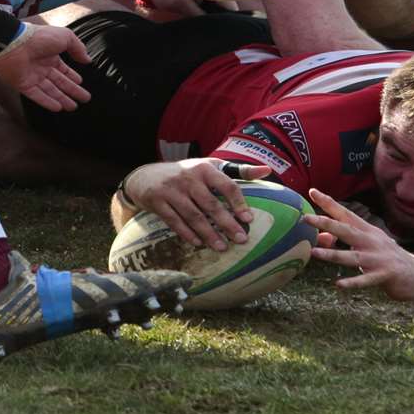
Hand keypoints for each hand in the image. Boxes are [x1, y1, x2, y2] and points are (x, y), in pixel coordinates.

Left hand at [0, 23, 91, 111]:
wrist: (14, 42)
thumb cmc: (39, 37)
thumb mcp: (65, 36)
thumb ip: (77, 47)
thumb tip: (88, 60)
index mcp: (50, 55)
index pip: (64, 69)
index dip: (73, 77)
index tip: (81, 83)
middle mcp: (42, 67)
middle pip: (60, 82)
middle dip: (72, 91)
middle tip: (84, 99)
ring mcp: (32, 76)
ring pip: (50, 91)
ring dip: (62, 99)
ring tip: (73, 107)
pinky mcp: (23, 85)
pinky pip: (37, 96)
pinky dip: (48, 102)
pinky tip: (58, 108)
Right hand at [122, 159, 271, 249]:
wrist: (145, 176)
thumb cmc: (187, 173)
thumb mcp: (209, 166)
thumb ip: (238, 170)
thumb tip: (267, 170)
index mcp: (205, 168)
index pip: (226, 185)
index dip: (238, 203)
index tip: (248, 219)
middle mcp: (188, 177)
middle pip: (211, 204)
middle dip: (227, 224)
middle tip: (241, 239)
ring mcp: (171, 190)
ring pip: (193, 215)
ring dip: (208, 233)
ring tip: (222, 247)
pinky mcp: (157, 201)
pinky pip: (174, 221)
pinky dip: (187, 233)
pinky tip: (198, 243)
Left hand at [304, 187, 413, 301]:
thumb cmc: (386, 258)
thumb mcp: (368, 245)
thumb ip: (347, 241)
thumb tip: (320, 238)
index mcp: (367, 231)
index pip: (345, 214)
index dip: (329, 203)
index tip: (312, 191)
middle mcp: (371, 240)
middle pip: (345, 230)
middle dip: (325, 223)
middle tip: (305, 218)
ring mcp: (378, 258)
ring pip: (352, 256)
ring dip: (332, 254)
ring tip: (313, 253)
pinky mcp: (385, 275)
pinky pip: (365, 280)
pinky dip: (352, 282)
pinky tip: (338, 285)